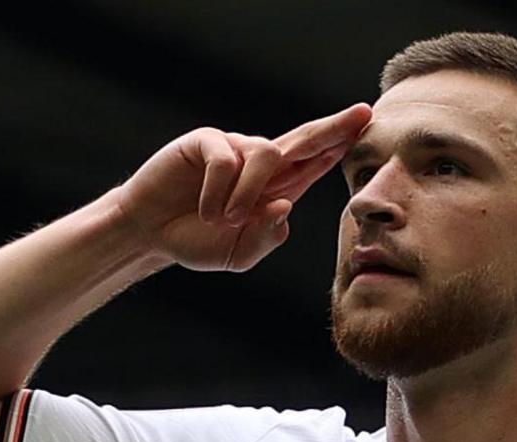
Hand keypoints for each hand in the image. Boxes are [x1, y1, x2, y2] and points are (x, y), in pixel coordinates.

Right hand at [109, 103, 370, 272]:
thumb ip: (265, 238)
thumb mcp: (237, 254)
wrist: (149, 233)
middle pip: (306, 139)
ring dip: (249, 193)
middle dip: (334, 127)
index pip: (316, 162)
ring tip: (225, 220)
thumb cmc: (196, 241)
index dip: (340, 145)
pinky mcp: (206, 142)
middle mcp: (260, 163)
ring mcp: (234, 149)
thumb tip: (285, 207)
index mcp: (278, 188)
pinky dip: (218, 190)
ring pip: (267, 155)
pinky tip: (206, 210)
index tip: (366, 129)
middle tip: (363, 114)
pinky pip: (226, 158)